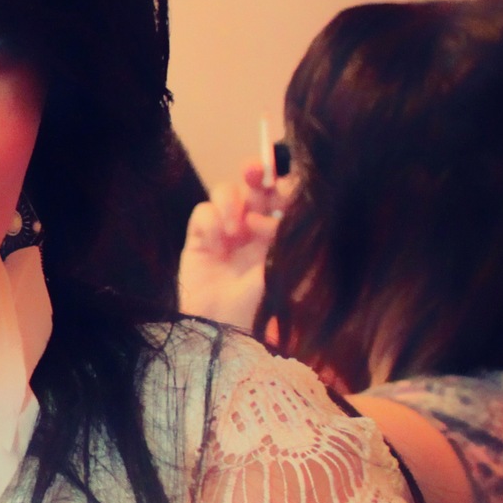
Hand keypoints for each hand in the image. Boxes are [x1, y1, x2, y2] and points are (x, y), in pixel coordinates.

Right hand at [177, 157, 295, 330]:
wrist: (220, 330)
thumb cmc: (256, 308)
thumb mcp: (279, 273)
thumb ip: (287, 242)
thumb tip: (303, 211)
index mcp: (277, 233)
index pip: (283, 197)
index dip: (284, 185)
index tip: (286, 186)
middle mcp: (252, 226)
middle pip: (255, 185)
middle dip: (256, 173)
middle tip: (256, 172)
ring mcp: (224, 229)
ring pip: (226, 192)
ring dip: (231, 202)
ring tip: (234, 229)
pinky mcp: (199, 237)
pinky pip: (203, 212)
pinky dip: (210, 222)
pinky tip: (217, 244)